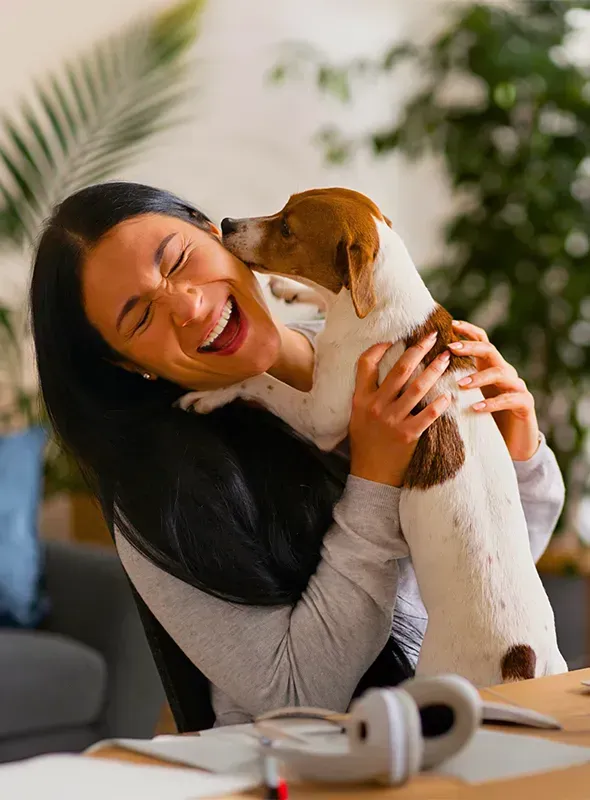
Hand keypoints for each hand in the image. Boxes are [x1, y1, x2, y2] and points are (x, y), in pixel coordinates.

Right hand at [349, 333, 451, 486]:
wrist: (370, 475)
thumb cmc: (365, 442)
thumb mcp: (357, 415)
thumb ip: (368, 393)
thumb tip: (383, 368)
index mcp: (361, 399)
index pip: (365, 364)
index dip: (379, 348)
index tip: (395, 339)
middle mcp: (375, 406)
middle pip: (399, 371)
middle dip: (417, 350)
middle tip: (432, 336)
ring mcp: (391, 421)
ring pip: (416, 389)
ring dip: (434, 371)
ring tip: (446, 358)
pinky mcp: (407, 436)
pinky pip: (427, 415)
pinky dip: (439, 404)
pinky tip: (449, 394)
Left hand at [449, 320, 539, 461]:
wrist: (511, 443)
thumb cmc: (481, 419)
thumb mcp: (465, 398)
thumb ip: (452, 382)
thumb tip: (422, 371)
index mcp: (488, 367)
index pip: (481, 340)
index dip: (468, 330)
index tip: (450, 324)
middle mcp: (504, 372)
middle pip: (490, 350)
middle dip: (470, 347)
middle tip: (450, 349)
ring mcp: (517, 386)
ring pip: (501, 373)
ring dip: (478, 376)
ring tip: (460, 384)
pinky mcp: (525, 404)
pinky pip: (510, 399)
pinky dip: (492, 402)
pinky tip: (475, 408)